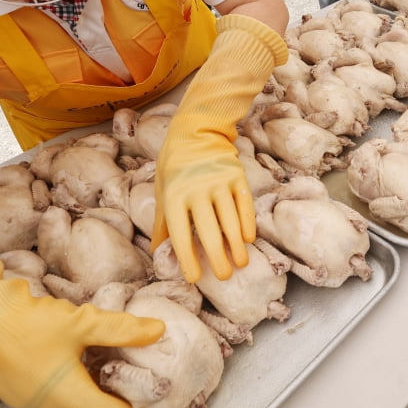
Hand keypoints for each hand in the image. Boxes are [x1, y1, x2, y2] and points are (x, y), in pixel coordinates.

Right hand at [0, 191, 167, 407]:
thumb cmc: (25, 326)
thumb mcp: (79, 323)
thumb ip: (120, 329)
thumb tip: (157, 330)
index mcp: (69, 397)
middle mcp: (52, 406)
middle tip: (148, 406)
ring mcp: (34, 401)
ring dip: (100, 402)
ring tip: (124, 390)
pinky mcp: (23, 389)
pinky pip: (60, 398)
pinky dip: (81, 391)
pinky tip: (91, 372)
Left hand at [154, 14, 287, 281]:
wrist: (195, 129)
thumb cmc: (173, 164)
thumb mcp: (162, 190)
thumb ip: (163, 222)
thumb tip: (159, 252)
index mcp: (174, 197)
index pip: (181, 234)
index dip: (188, 258)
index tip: (194, 278)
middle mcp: (197, 191)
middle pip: (210, 231)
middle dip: (217, 257)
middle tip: (225, 276)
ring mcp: (219, 183)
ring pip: (230, 220)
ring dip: (237, 245)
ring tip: (241, 263)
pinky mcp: (236, 176)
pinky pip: (244, 204)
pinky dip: (247, 222)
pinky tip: (248, 239)